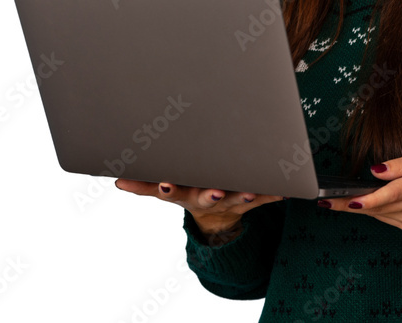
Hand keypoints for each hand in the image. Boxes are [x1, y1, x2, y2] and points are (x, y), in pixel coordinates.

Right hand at [114, 178, 283, 234]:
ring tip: (250, 192)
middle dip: (209, 195)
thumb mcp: (167, 191)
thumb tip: (117, 180)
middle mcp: (207, 197)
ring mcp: (229, 200)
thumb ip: (144, 185)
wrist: (216, 219)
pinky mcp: (250, 202)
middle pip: (206, 198)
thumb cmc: (190, 192)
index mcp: (185, 194)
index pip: (173, 192)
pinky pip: (264, 197)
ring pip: (237, 199)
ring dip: (244, 195)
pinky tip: (284, 191)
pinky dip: (273, 194)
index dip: (170, 189)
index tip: (167, 185)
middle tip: (214, 192)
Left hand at [316, 149, 401, 230]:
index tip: (351, 200)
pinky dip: (370, 210)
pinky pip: (384, 217)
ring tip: (332, 203)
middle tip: (325, 202)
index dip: (369, 198)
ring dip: (355, 209)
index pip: (390, 194)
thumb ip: (400, 165)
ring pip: (378, 214)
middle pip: (377, 207)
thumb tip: (376, 171)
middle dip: (349, 205)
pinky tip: (356, 204)